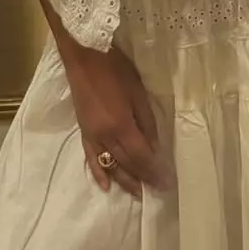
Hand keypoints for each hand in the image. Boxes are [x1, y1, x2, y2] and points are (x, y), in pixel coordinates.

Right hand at [61, 41, 166, 198]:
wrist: (84, 55)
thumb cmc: (115, 69)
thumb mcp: (138, 93)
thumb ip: (147, 123)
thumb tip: (154, 148)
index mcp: (122, 126)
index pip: (141, 156)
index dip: (153, 172)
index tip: (165, 184)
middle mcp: (105, 136)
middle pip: (126, 164)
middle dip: (142, 179)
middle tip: (156, 193)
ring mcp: (92, 135)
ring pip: (110, 165)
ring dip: (124, 181)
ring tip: (137, 194)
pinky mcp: (83, 131)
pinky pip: (90, 157)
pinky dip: (98, 173)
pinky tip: (105, 185)